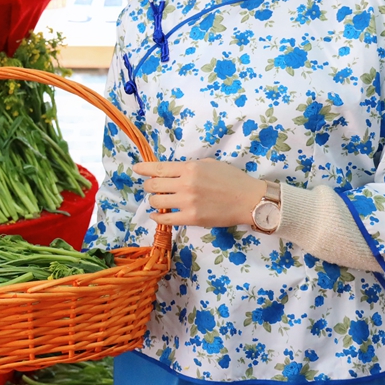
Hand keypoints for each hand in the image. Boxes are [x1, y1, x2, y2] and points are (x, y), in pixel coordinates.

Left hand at [133, 159, 266, 227]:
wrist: (248, 200)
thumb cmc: (232, 179)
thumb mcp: (209, 164)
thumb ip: (189, 167)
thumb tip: (173, 171)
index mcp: (189, 168)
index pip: (158, 168)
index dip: (144, 169)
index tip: (136, 169)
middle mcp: (185, 184)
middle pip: (154, 185)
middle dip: (148, 186)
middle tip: (150, 187)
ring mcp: (187, 202)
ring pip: (157, 202)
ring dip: (154, 201)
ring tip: (159, 200)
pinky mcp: (192, 218)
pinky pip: (166, 219)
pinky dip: (158, 217)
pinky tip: (157, 215)